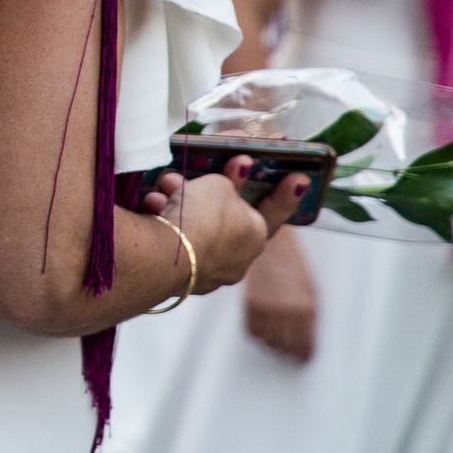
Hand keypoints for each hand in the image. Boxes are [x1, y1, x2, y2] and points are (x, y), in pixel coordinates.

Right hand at [172, 155, 310, 298]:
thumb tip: (231, 178)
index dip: (284, 192)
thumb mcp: (219, 185)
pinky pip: (175, 241)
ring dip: (183, 204)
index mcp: (257, 235)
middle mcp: (239, 258)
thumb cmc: (201, 218)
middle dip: (214, 193)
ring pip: (198, 229)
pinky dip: (165, 221)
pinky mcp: (180, 277)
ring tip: (167, 185)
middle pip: (228, 217)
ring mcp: (209, 271)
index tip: (299, 179)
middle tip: (203, 174)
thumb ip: (229, 180)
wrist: (165, 256)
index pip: (274, 209)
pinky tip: (153, 206)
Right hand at [240, 226, 318, 360]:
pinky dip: (257, 333)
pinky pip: (252, 331)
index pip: (305, 346)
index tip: (303, 359)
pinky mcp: (250, 303)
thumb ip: (310, 317)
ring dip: (271, 342)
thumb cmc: (293, 267)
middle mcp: (287, 310)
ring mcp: (267, 307)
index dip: (304, 355)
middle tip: (288, 351)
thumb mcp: (311, 291)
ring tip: (275, 337)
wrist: (271, 246)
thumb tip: (307, 343)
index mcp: (307, 309)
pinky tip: (263, 327)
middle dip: (287, 351)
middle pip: (285, 347)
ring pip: (267, 341)